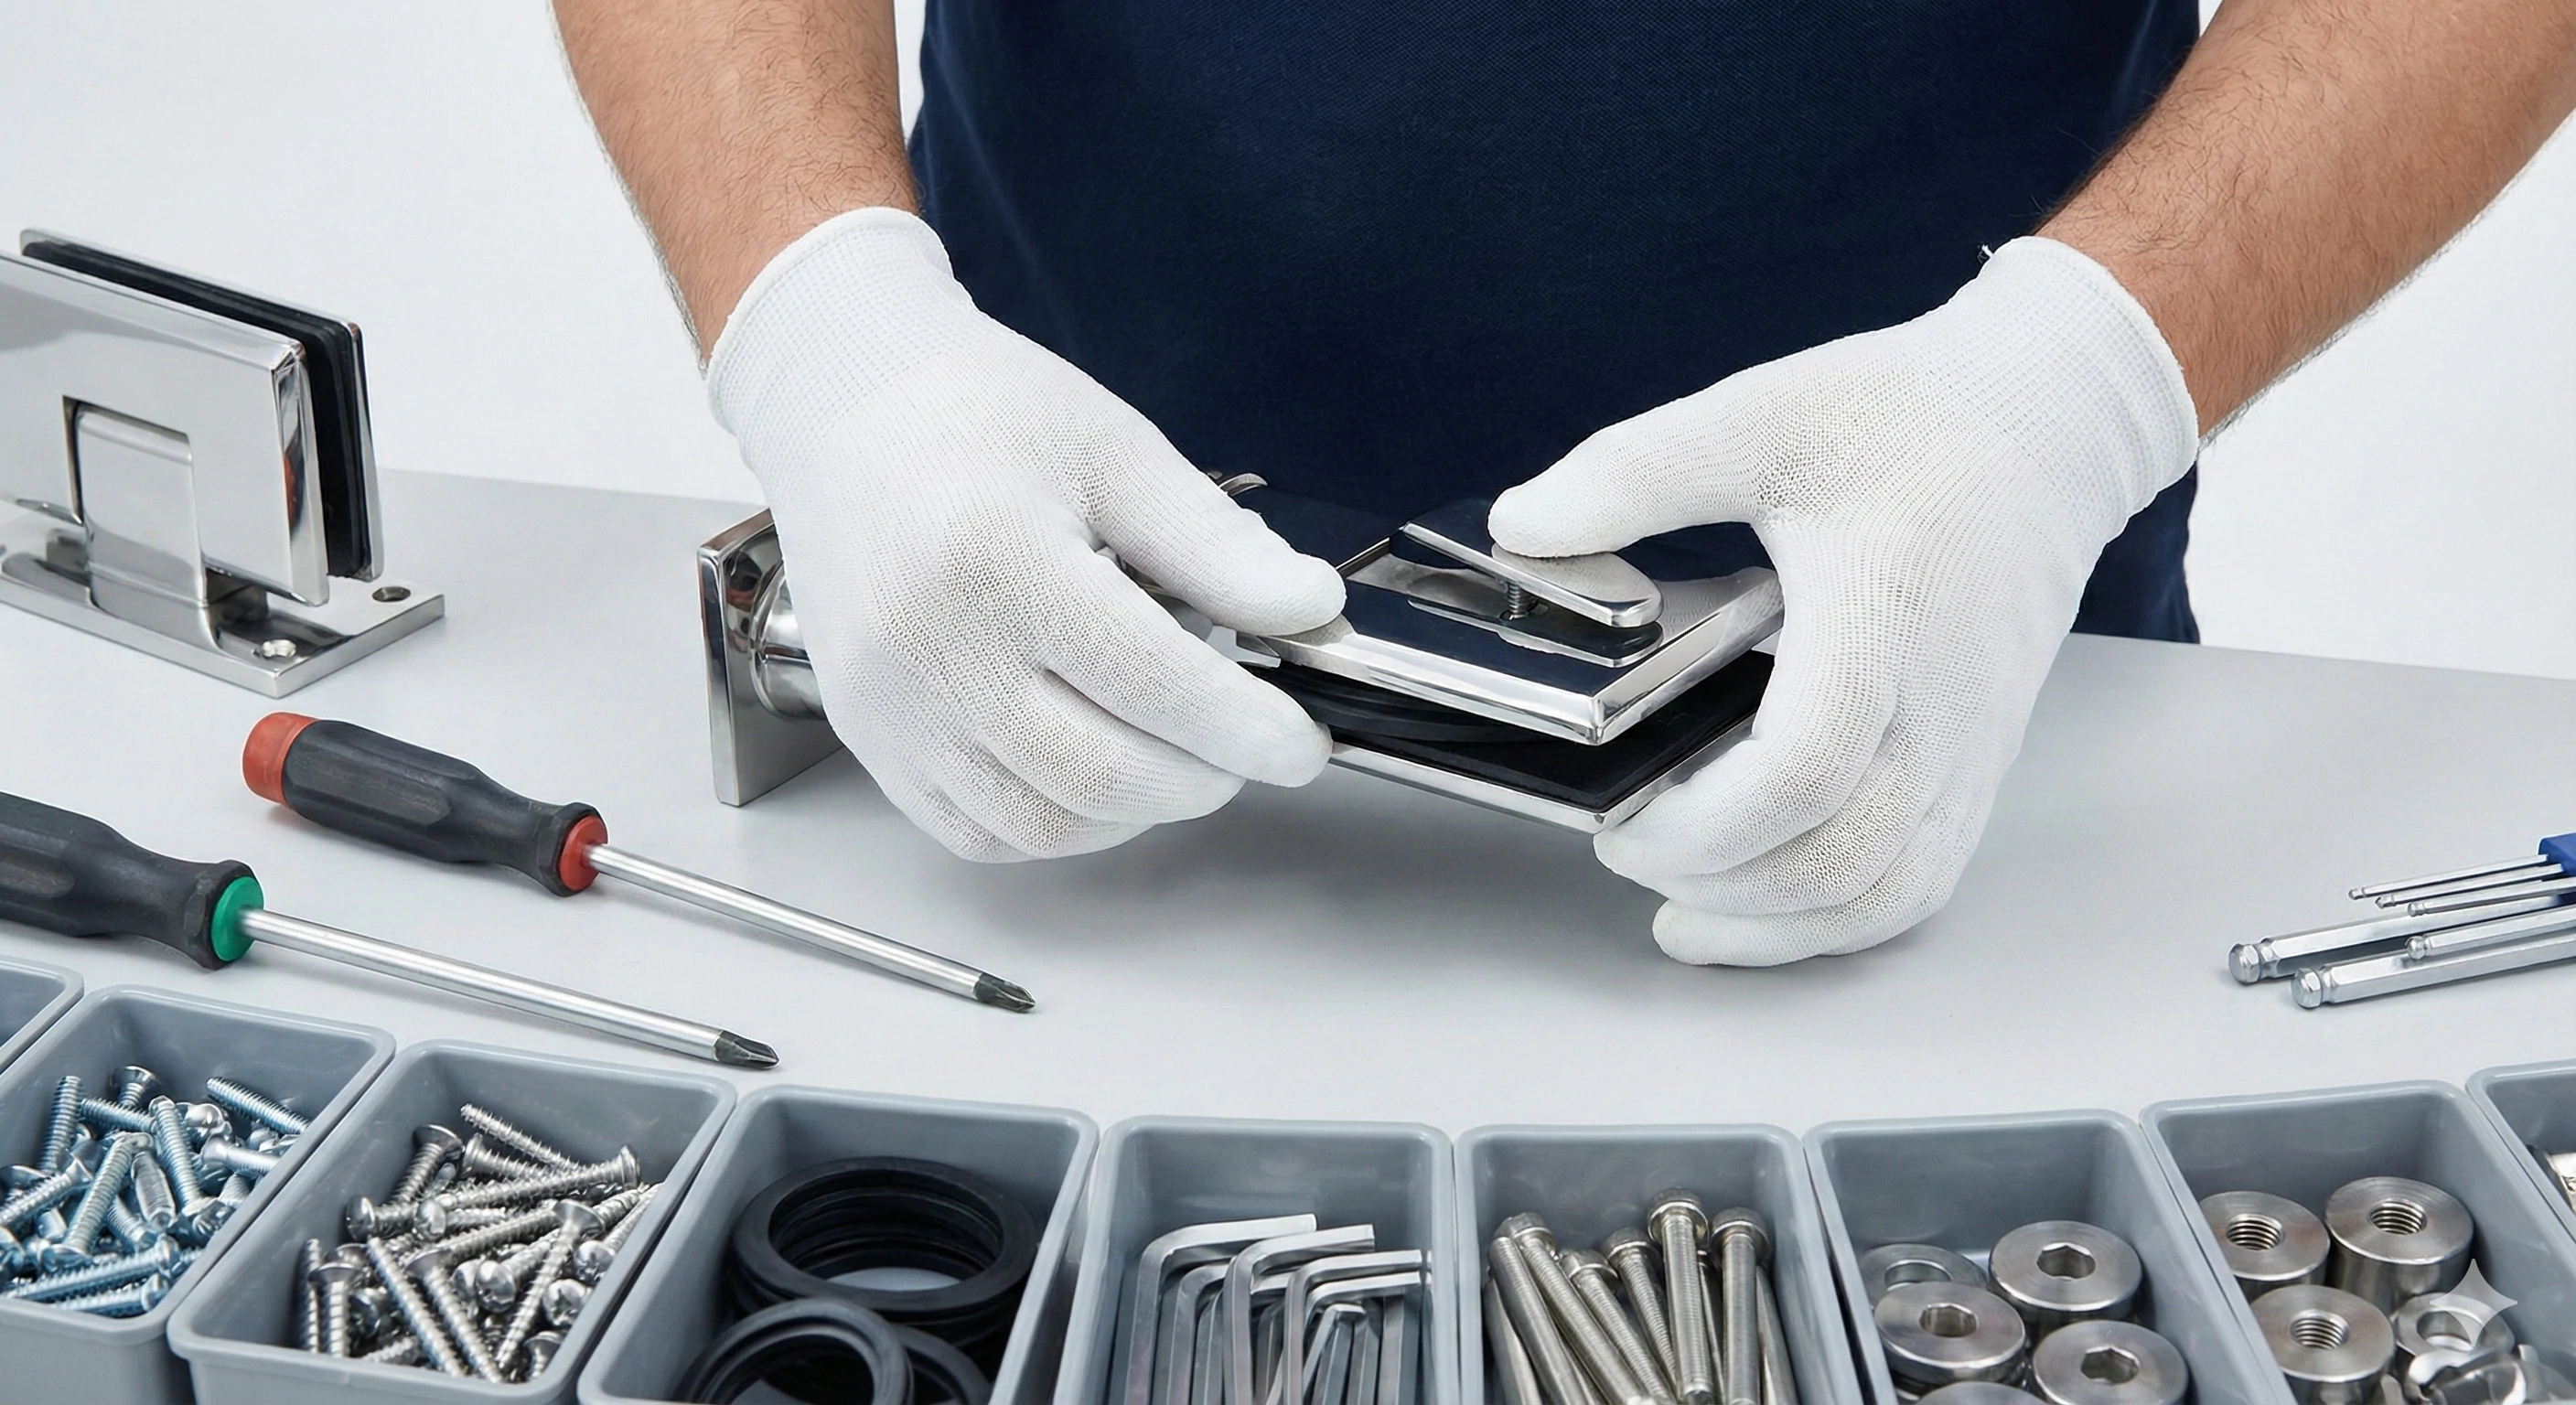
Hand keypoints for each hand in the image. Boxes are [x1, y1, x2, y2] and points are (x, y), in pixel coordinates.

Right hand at [708, 210, 1344, 859]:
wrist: (843, 407)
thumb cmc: (973, 412)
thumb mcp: (1116, 449)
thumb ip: (1214, 544)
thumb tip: (1309, 609)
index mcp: (998, 561)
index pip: (1155, 685)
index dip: (1249, 729)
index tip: (1299, 740)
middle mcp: (929, 650)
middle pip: (1104, 775)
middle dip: (1205, 779)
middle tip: (1246, 746)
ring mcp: (892, 708)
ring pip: (1045, 823)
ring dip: (1138, 810)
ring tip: (1175, 749)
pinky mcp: (870, 740)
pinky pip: (981, 832)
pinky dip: (1060, 826)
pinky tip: (1099, 773)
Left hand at [1490, 239, 2198, 963]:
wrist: (2046, 423)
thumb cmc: (1913, 418)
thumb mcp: (1760, 416)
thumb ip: (1636, 473)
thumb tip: (1524, 524)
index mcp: (1880, 624)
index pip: (1803, 774)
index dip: (1701, 823)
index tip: (1620, 816)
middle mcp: (1939, 708)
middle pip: (1840, 861)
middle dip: (1716, 885)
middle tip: (1626, 848)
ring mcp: (1966, 749)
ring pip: (1886, 895)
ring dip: (1777, 928)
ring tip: (1680, 910)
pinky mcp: (1973, 766)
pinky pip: (1917, 881)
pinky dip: (1836, 918)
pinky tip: (1761, 908)